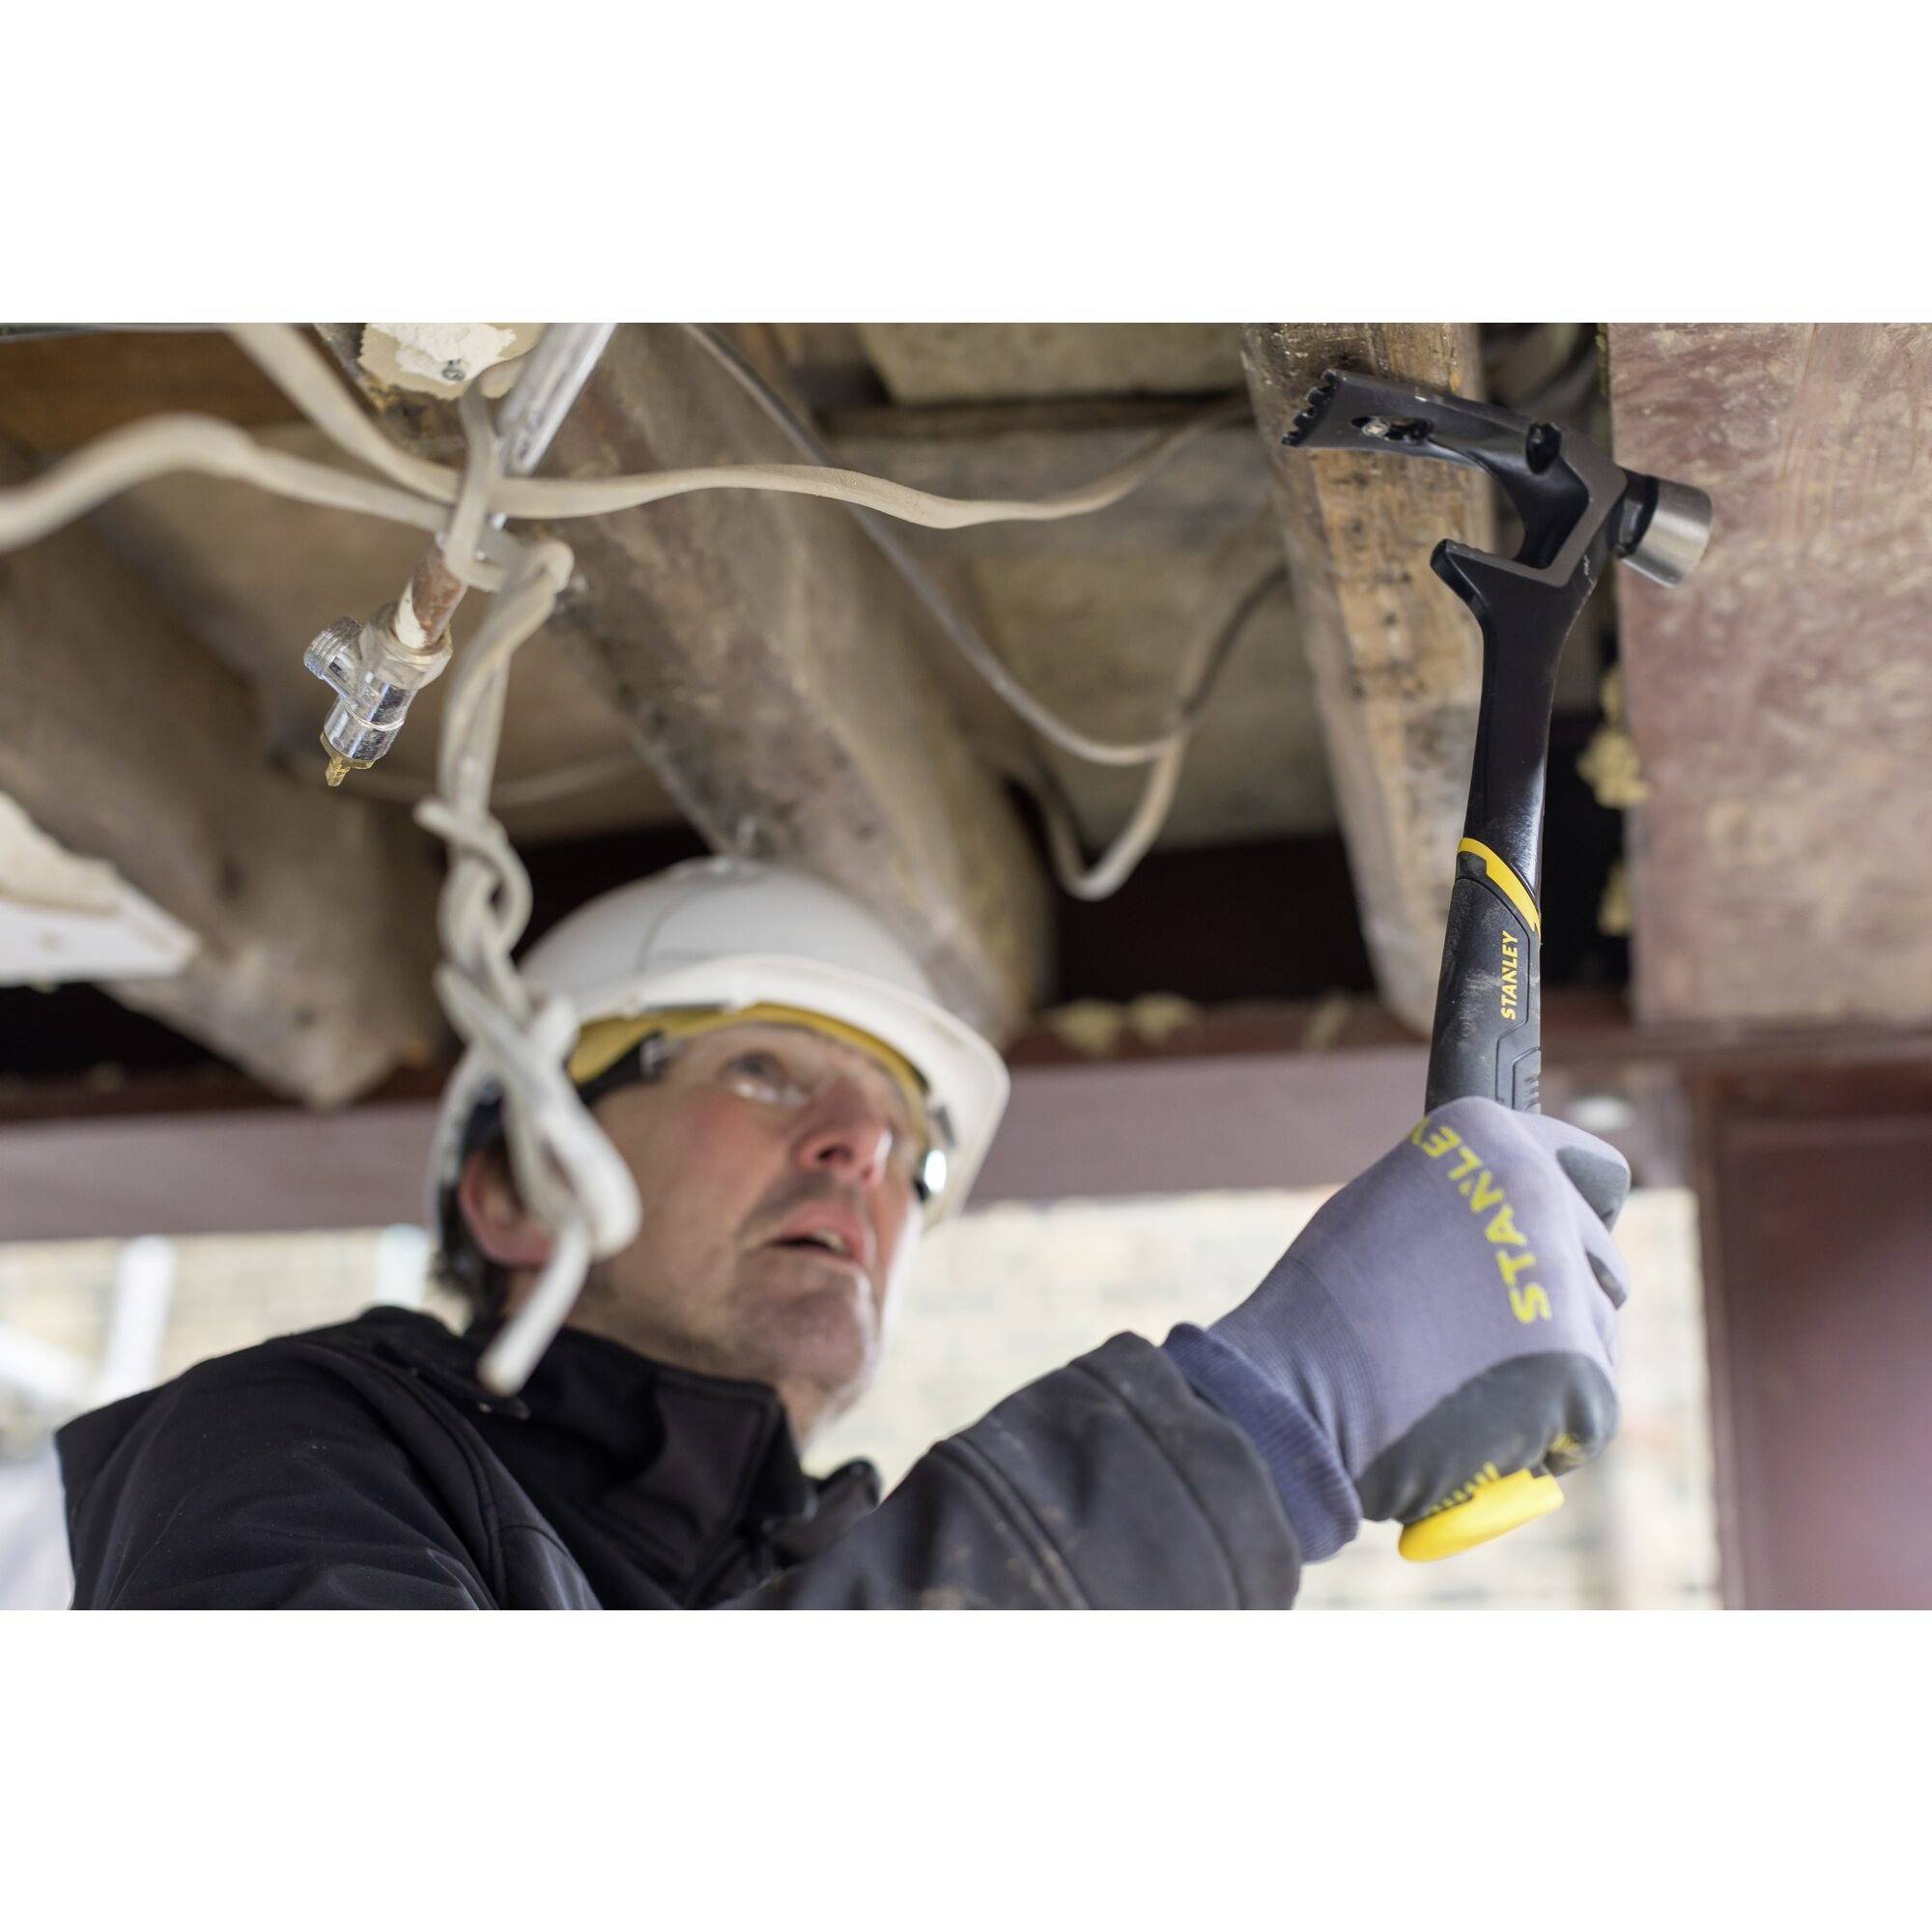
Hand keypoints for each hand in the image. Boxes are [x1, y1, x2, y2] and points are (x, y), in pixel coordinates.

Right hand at [1182, 1097, 1630, 1544]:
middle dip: (1559, 1303)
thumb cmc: (1322, 1313)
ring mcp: (1561, 1279)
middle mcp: (1535, 1190)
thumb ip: (1466, 1203)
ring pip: (1596, 1337)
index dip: (1570, 1217)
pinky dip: (1549, 1433)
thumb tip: (1517, 1231)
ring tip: (1457, 1379)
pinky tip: (1480, 1426)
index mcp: (1485, 1135)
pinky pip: (1591, 1412)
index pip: (1595, 1172)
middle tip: (1477, 1338)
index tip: (1549, 1248)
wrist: (1294, 1394)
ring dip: (1550, 1369)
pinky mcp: (1579, 1370)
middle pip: (1602, 1262)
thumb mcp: (1388, 1210)